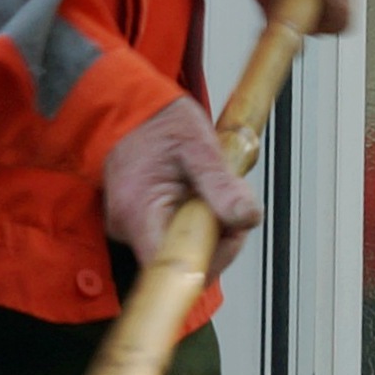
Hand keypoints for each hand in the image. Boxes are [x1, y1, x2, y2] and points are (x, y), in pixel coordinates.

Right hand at [101, 93, 258, 265]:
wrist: (131, 109)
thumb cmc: (158, 123)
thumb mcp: (198, 145)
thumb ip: (222, 184)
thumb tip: (245, 216)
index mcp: (139, 210)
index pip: (175, 265)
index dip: (212, 257)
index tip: (231, 232)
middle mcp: (128, 227)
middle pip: (184, 261)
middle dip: (220, 237)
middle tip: (230, 200)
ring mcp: (131, 227)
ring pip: (184, 250)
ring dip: (211, 228)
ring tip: (213, 191)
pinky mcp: (140, 224)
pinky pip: (175, 238)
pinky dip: (198, 222)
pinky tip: (200, 198)